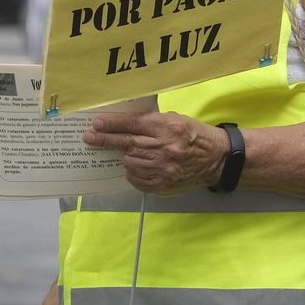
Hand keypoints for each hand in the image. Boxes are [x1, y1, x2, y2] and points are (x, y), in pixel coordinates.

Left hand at [82, 111, 224, 194]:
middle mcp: (164, 148)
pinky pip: (136, 179)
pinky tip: (140, 166)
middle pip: (126, 144)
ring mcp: (163, 169)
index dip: (112, 125)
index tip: (96, 125)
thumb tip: (121, 125)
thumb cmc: (193, 135)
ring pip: (130, 162)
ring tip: (136, 153)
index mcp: (167, 128)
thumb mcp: (174, 119)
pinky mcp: (163, 184)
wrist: (215, 159)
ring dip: (127, 157)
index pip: (132, 125)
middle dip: (105, 141)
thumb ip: (150, 122)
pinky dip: (134, 172)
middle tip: (89, 138)